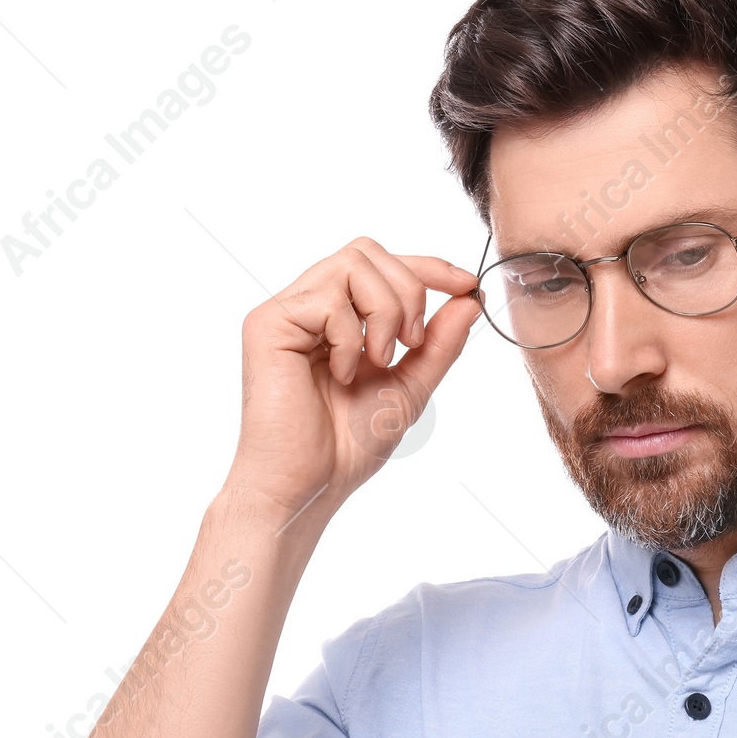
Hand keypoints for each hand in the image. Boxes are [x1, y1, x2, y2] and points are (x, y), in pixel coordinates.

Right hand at [226, 237, 480, 523]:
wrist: (309, 485)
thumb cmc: (346, 446)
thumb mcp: (410, 388)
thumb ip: (439, 344)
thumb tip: (469, 300)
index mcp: (339, 317)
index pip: (383, 264)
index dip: (429, 266)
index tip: (467, 286)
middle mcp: (310, 305)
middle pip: (368, 251)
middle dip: (410, 290)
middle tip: (412, 344)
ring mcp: (287, 312)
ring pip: (352, 264)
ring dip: (385, 312)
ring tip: (379, 361)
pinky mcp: (267, 324)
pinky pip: (327, 298)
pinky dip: (351, 337)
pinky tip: (343, 374)